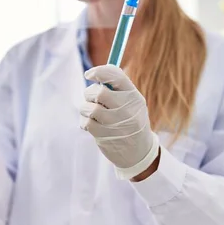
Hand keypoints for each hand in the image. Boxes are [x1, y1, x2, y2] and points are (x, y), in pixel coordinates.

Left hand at [80, 64, 159, 179]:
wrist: (138, 153)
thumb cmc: (130, 121)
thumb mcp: (132, 103)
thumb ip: (117, 88)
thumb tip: (95, 74)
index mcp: (134, 96)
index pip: (116, 76)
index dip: (99, 72)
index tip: (89, 74)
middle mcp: (127, 108)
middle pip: (99, 92)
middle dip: (90, 93)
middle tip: (92, 99)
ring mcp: (116, 123)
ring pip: (89, 107)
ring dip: (85, 108)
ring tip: (92, 113)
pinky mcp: (104, 135)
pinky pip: (86, 122)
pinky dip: (85, 122)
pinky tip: (92, 125)